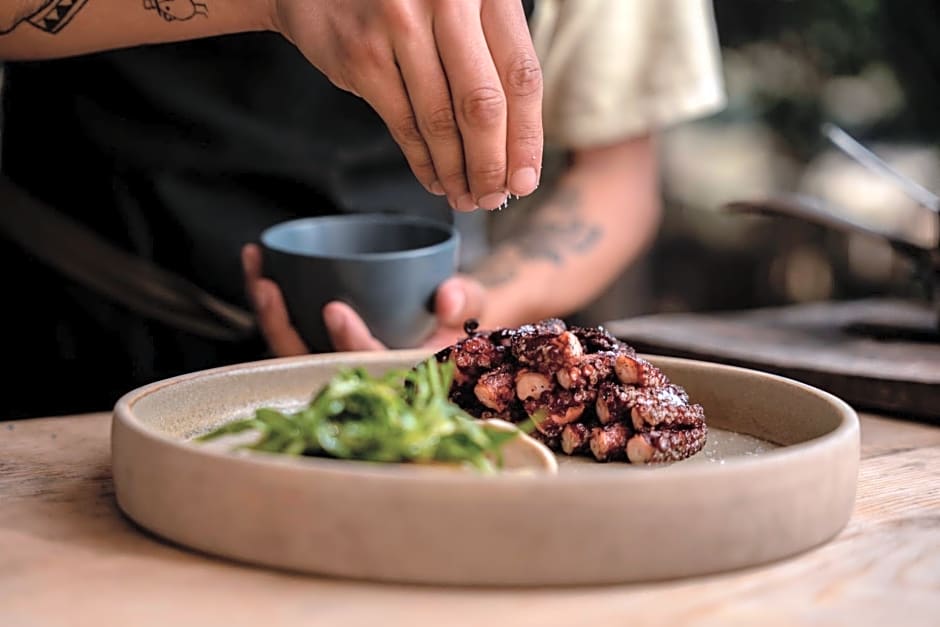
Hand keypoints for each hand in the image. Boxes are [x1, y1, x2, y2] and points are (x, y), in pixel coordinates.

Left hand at [242, 244, 485, 354]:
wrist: (447, 323)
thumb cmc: (455, 319)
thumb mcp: (472, 307)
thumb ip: (465, 299)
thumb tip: (446, 298)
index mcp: (395, 375)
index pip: (367, 367)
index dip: (350, 343)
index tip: (335, 310)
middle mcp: (358, 375)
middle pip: (310, 363)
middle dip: (283, 328)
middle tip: (270, 287)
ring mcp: (334, 362)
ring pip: (289, 349)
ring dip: (267, 312)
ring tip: (258, 268)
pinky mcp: (318, 345)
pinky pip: (285, 330)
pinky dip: (268, 300)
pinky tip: (258, 263)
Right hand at [271, 0, 543, 209]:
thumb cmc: (407, 0)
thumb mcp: (461, 8)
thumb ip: (492, 56)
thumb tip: (517, 147)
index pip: (521, 76)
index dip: (527, 138)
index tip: (524, 179)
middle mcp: (448, 0)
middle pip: (483, 105)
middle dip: (491, 166)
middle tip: (492, 198)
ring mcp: (401, 24)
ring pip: (440, 120)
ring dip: (456, 171)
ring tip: (464, 196)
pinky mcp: (364, 53)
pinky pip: (403, 123)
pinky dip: (423, 161)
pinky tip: (435, 178)